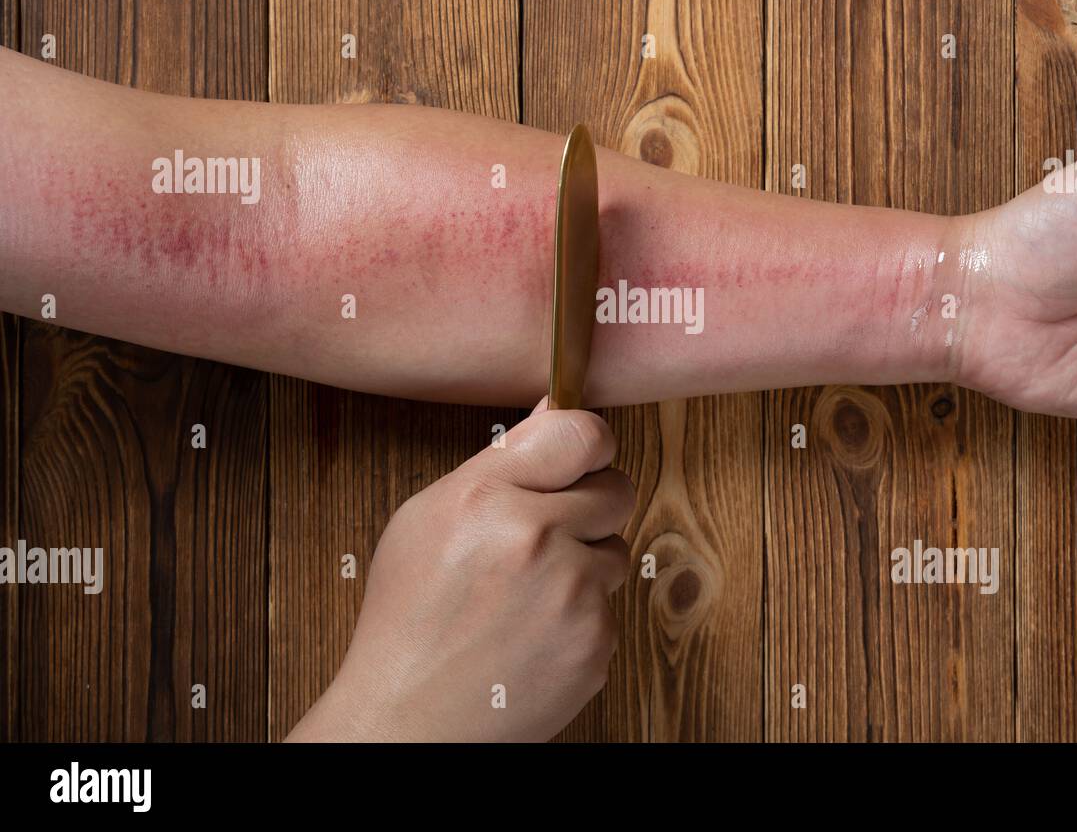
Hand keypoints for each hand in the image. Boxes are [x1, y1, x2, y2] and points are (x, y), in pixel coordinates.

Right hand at [286, 403, 633, 741]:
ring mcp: (572, 595)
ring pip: (615, 552)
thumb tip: (556, 406)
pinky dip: (581, 618)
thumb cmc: (409, 618)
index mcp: (486, 496)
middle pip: (617, 490)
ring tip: (527, 594)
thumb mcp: (426, 520)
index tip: (586, 454)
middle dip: (591, 504)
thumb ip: (500, 463)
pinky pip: (609, 607)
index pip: (584, 432)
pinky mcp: (596, 643)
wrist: (410, 720)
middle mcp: (535, 538)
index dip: (591, 442)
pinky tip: (532, 633)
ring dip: (584, 565)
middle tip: (551, 531)